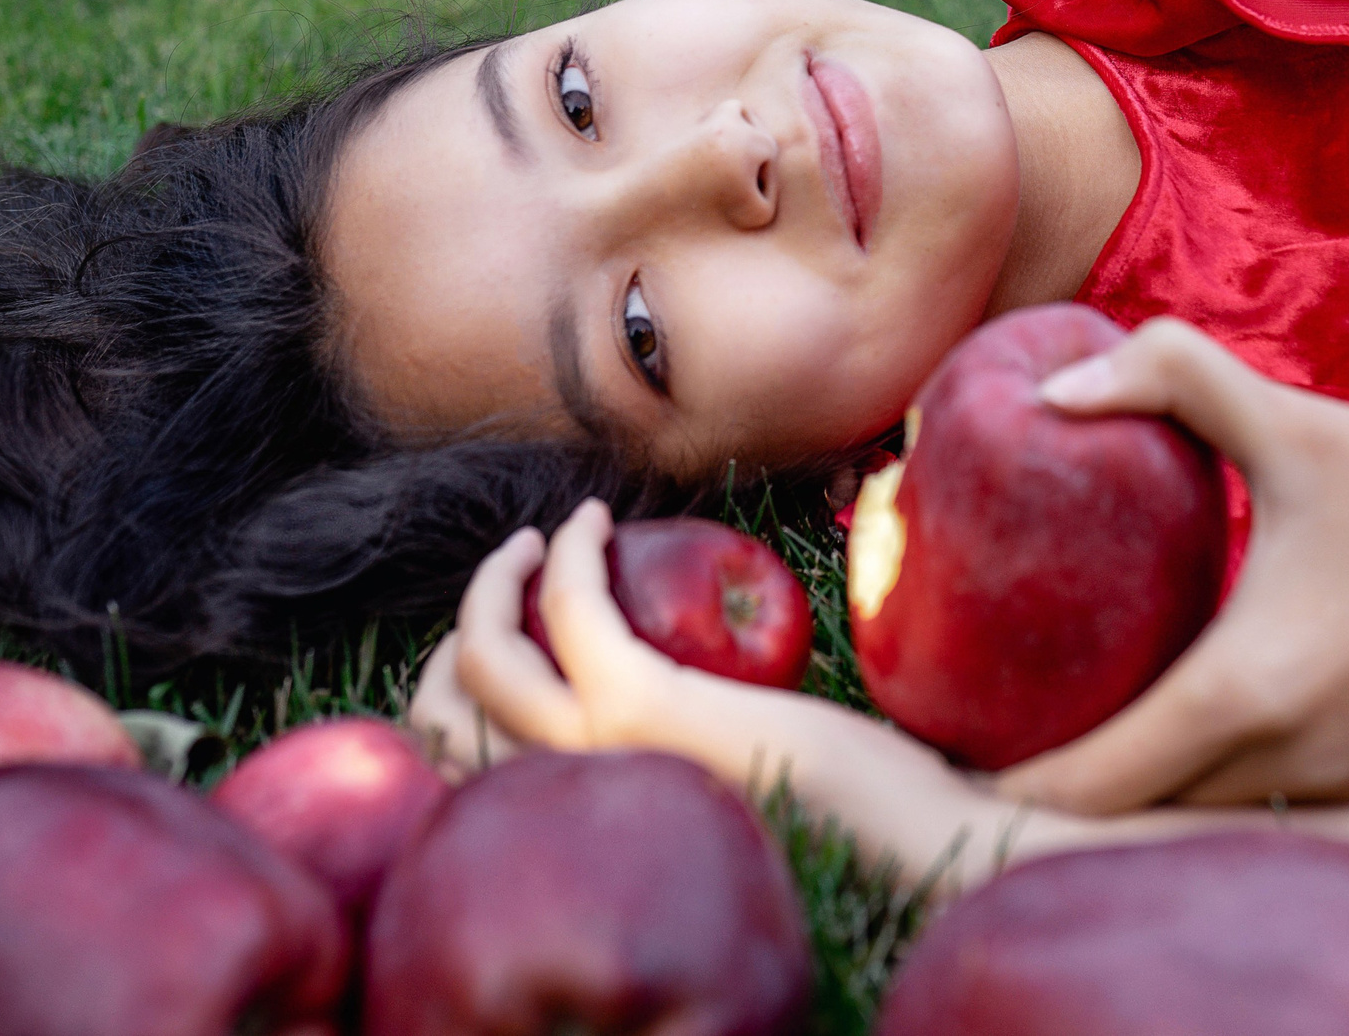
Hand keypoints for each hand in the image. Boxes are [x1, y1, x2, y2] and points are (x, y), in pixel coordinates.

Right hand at [408, 501, 1042, 889]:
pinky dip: (569, 554)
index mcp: (582, 825)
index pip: (458, 770)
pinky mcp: (644, 709)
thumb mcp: (721, 778)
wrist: (907, 829)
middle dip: (460, 630)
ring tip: (537, 539)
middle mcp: (571, 803)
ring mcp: (602, 757)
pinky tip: (591, 519)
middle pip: (440, 720)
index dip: (452, 689)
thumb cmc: (839, 805)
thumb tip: (653, 695)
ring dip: (493, 584)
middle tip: (512, 568)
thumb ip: (673, 751)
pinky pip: (572, 612)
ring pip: (484, 661)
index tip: (501, 626)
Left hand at [997, 319, 1348, 811]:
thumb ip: (1167, 381)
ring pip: (1217, 823)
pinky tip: (1212, 741)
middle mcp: (1298, 766)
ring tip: (1096, 734)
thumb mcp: (1289, 421)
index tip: (963, 746)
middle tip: (1012, 733)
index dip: (1012, 781)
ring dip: (1156, 796)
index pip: (1092, 785)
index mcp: (1249, 690)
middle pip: (1142, 820)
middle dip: (1070, 789)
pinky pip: (1291, 812)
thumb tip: (1049, 392)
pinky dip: (1239, 792)